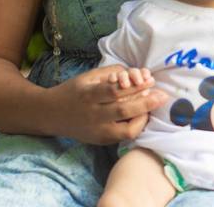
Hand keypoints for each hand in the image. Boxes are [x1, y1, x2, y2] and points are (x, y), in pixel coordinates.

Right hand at [49, 65, 167, 144]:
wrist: (51, 114)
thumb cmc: (74, 91)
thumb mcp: (88, 77)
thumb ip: (111, 73)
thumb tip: (135, 73)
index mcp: (88, 95)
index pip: (115, 91)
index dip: (135, 86)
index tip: (151, 80)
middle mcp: (93, 115)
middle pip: (123, 110)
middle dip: (146, 103)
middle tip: (162, 95)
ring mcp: (97, 131)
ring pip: (125, 130)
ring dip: (144, 118)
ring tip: (154, 106)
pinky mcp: (100, 141)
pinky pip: (123, 136)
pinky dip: (136, 127)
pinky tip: (144, 116)